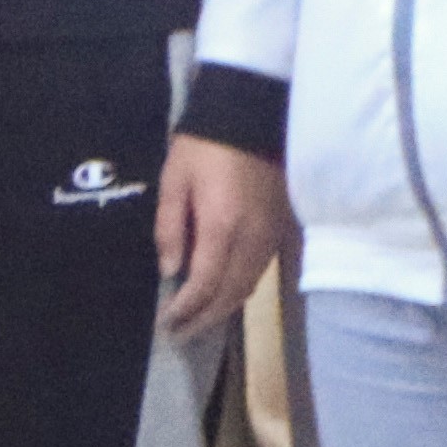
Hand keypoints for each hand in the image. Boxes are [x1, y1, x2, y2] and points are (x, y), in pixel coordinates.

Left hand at [153, 136, 290, 343]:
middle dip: (204, 318)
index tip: (167, 322)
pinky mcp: (279, 230)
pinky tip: (223, 294)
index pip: (205, 284)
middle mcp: (251, 239)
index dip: (186, 308)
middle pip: (230, 294)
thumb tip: (170, 270)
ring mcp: (269, 236)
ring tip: (198, 320)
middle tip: (179, 333)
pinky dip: (239, 290)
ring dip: (223, 309)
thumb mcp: (174, 181)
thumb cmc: (203, 145)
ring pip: (248, 287)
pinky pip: (259, 272)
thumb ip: (170, 228)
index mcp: (222, 226)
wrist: (249, 114)